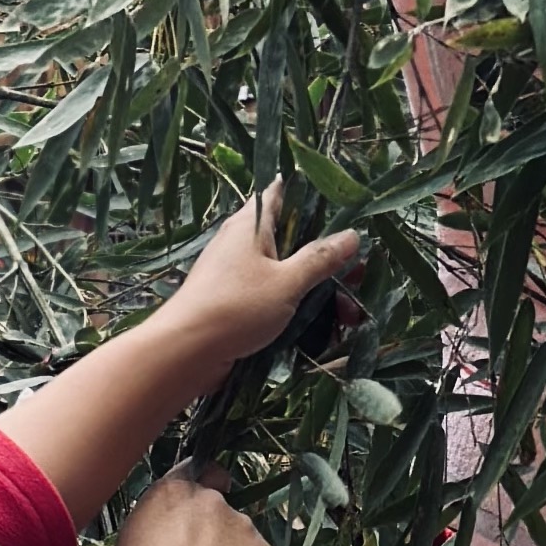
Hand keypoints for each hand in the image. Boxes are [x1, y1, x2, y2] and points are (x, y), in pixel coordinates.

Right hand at [118, 466, 277, 545]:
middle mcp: (210, 498)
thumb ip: (152, 524)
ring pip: (238, 531)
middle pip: (215, 503)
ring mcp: (242, 522)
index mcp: (170, 492)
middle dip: (210, 524)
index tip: (193, 509)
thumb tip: (163, 531)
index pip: (190, 471)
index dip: (195, 488)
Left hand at [162, 184, 364, 379]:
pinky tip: (323, 327)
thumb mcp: (287, 281)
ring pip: (285, 272)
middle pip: (290, 239)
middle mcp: (241, 243)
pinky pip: (273, 296)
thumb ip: (319, 258)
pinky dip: (297, 306)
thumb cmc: (236, 306)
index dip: (308, 194)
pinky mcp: (235, 302)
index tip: (340, 202)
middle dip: (325, 256)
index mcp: (250, 225)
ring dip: (316, 289)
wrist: (186, 351)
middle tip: (359, 271)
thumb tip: (352, 234)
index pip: (278, 193)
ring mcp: (236, 274)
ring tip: (351, 313)